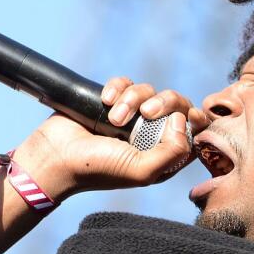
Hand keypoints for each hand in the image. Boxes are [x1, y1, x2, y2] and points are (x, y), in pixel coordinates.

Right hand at [10, 77, 210, 200]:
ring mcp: (131, 117)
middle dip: (167, 102)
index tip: (186, 117)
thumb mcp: (143, 171)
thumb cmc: (98, 170)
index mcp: (164, 154)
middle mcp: (150, 134)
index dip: (196, 118)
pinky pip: (125, 83)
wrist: (56, 156)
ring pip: (149, 91)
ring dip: (133, 98)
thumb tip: (182, 118)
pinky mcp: (111, 101)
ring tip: (113, 118)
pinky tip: (104, 102)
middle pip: (177, 103)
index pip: (194, 130)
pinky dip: (117, 88)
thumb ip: (173, 151)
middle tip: (148, 113)